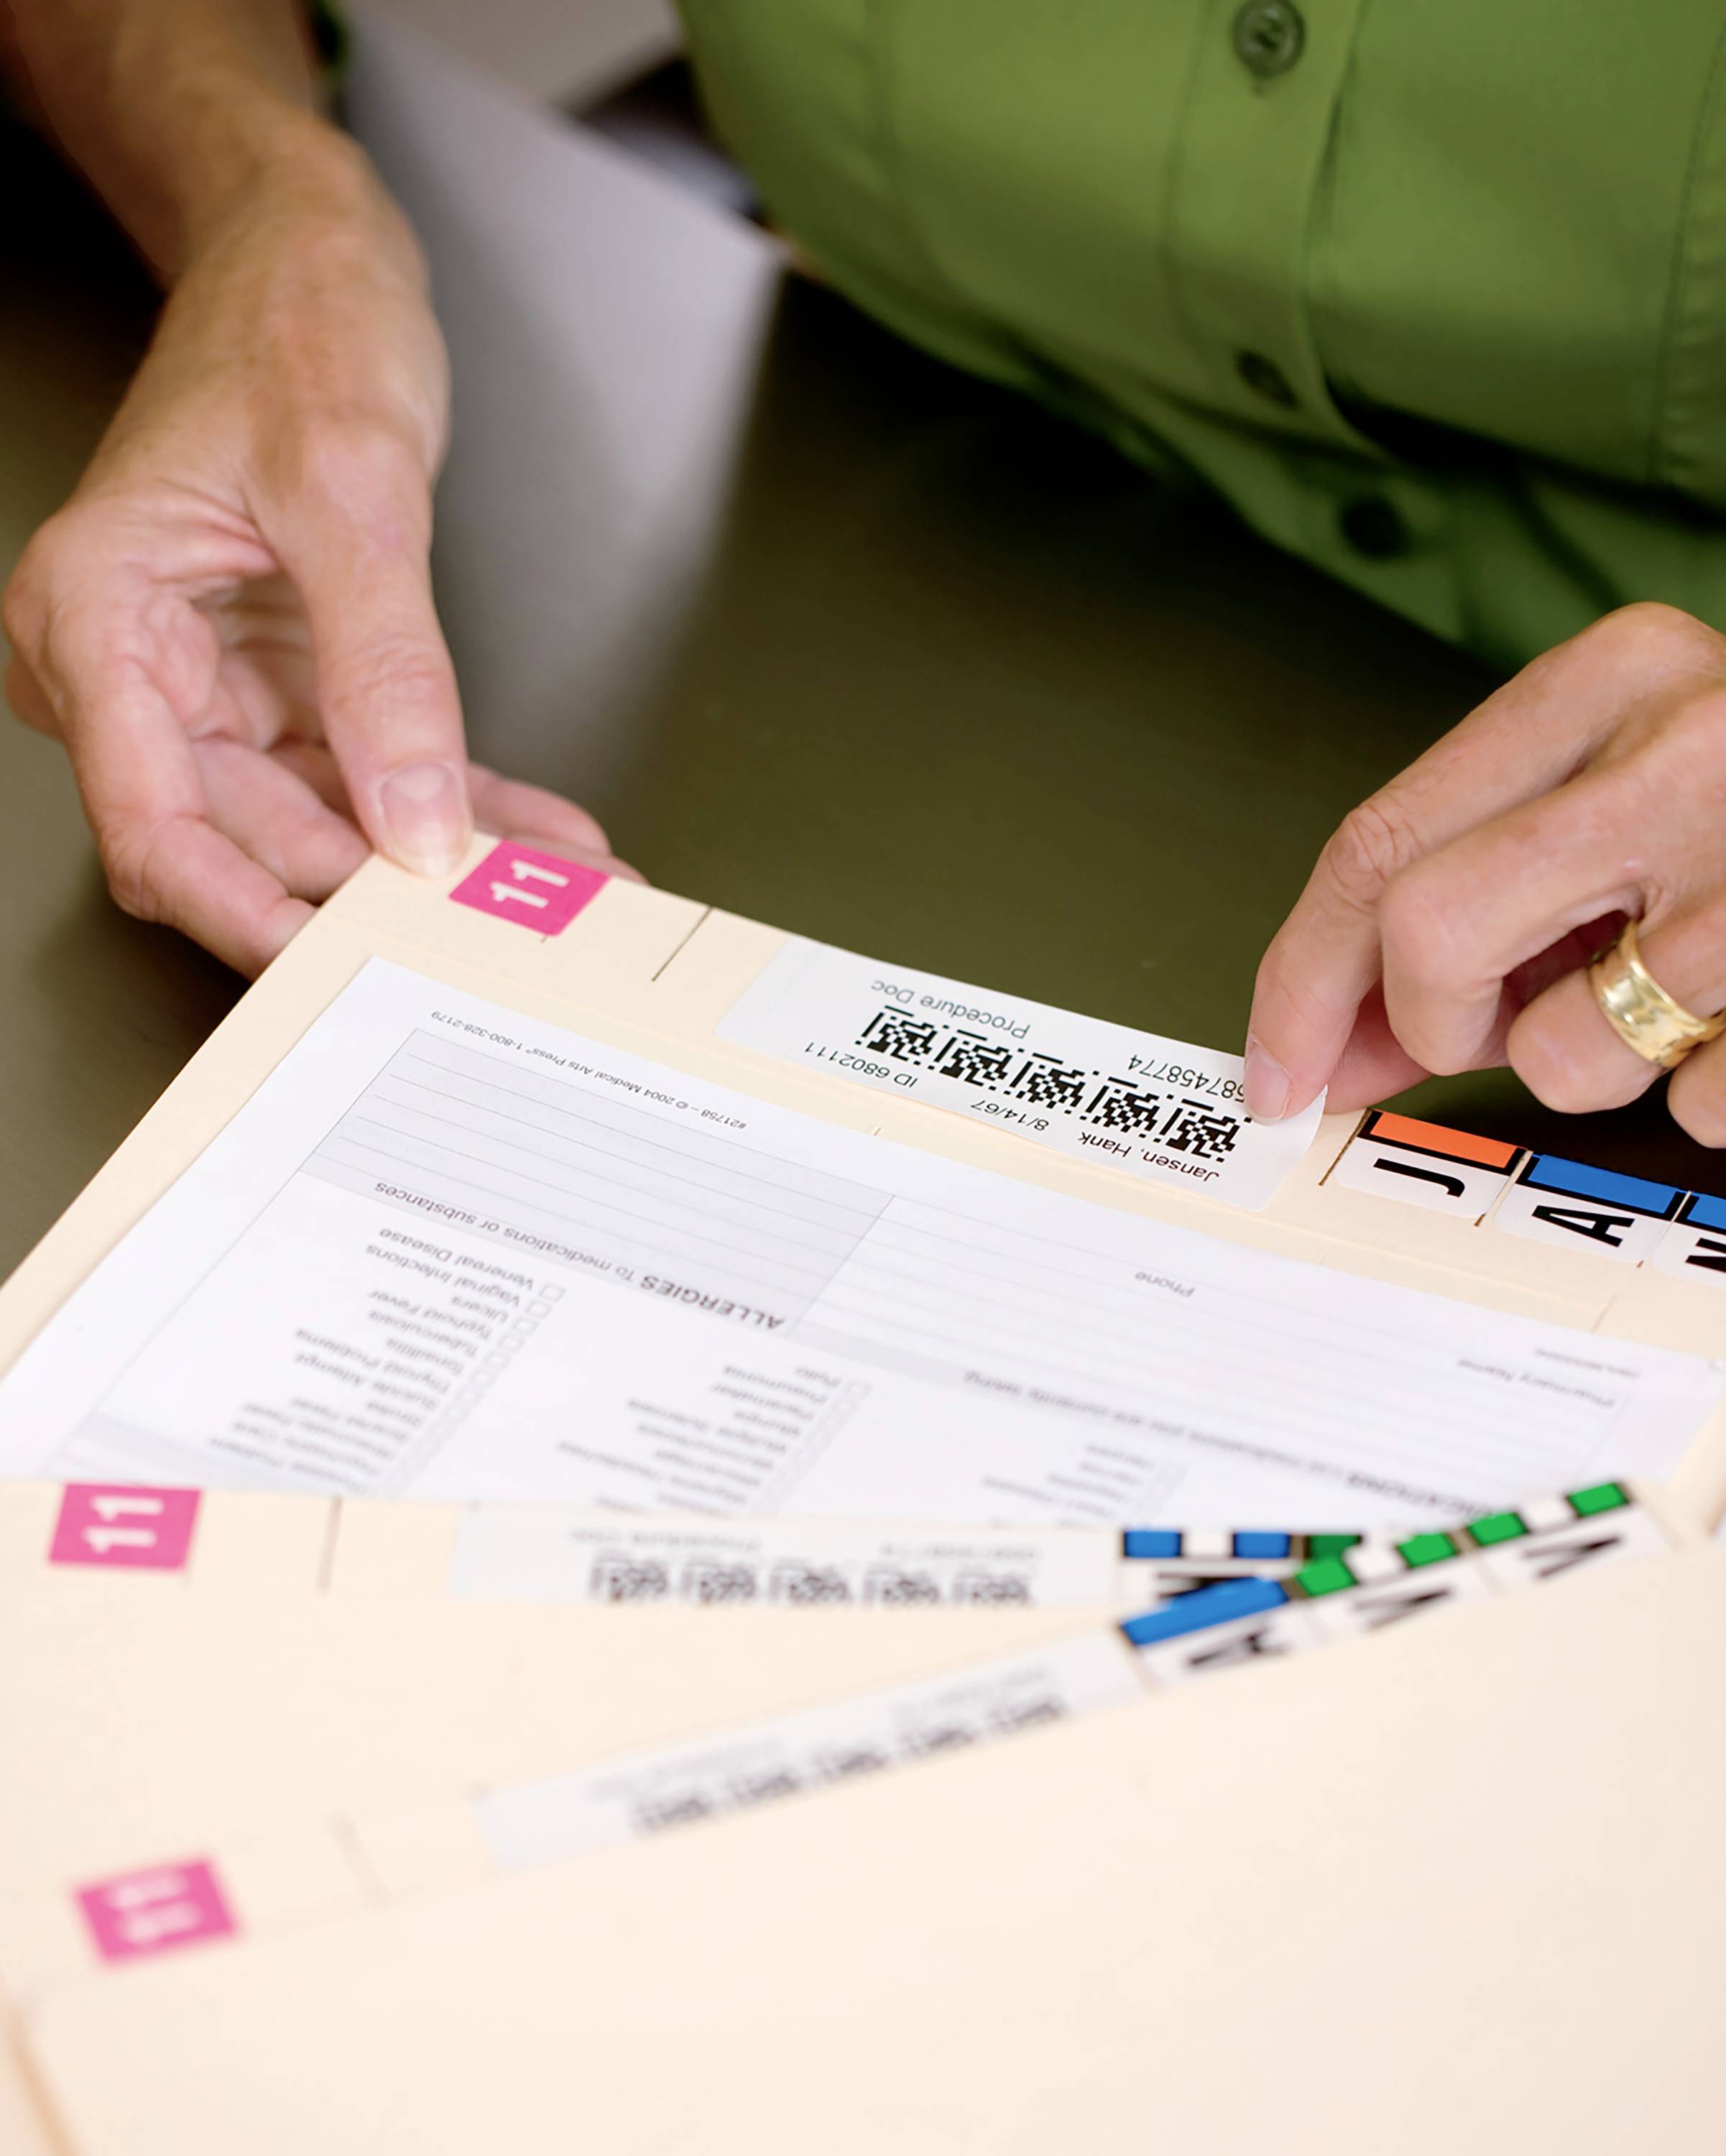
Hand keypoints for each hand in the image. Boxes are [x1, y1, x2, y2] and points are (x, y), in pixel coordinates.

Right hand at [3, 132, 629, 975]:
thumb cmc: (294, 331)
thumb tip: (411, 821)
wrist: (313, 263)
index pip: (153, 821)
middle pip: (247, 841)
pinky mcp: (290, 685)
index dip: (244, 910)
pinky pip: (373, 773)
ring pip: (324, 823)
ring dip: (440, 862)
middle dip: (375, 898)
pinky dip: (457, 804)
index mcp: (98, 620)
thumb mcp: (350, 492)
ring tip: (554, 896)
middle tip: (490, 940)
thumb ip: (383, 668)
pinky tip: (540, 837)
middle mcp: (142, 672)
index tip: (339, 965)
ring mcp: (218, 687)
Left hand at [1244, 602, 1725, 1143]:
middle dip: (1435, 1020)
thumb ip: (1460, 898)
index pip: (1380, 843)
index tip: (1271, 1071)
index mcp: (1613, 678)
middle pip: (1431, 933)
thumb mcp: (1608, 796)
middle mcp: (1693, 748)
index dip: (1300, 978)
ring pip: (1564, 1048)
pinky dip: (1707, 1094)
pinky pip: (1703, 1110)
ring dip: (1592, 1058)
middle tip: (1495, 1018)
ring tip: (1670, 994)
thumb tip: (1319, 1046)